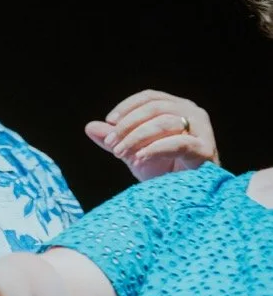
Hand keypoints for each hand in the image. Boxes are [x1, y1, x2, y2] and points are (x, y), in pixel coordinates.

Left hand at [85, 89, 218, 180]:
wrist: (186, 198)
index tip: (109, 122)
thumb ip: (114, 140)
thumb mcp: (133, 154)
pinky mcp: (205, 150)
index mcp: (177, 108)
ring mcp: (202, 130)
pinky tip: (139, 159)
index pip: (150, 97)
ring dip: (137, 137)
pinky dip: (155, 149)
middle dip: (129, 124)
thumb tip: (89, 126)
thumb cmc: (163, 173)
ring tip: (121, 153)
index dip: (128, 107)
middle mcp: (193, 113)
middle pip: (156, 107)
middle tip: (111, 144)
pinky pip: (178, 143)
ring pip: (165, 122)